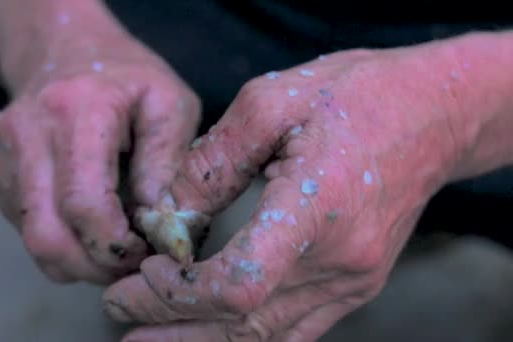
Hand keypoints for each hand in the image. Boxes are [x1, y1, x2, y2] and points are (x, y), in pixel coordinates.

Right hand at [0, 35, 200, 283]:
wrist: (68, 51)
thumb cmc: (129, 78)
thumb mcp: (170, 104)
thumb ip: (168, 162)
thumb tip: (159, 223)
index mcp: (76, 112)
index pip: (84, 203)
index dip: (116, 245)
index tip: (146, 250)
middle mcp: (29, 136)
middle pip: (48, 235)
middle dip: (96, 267)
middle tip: (132, 263)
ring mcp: (7, 159)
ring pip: (34, 242)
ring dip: (80, 263)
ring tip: (117, 249)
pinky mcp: (1, 178)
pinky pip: (29, 232)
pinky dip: (64, 246)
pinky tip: (93, 229)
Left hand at [103, 44, 467, 339]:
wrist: (432, 113)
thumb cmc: (356, 96)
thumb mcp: (272, 103)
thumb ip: (212, 164)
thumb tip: (166, 215)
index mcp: (319, 208)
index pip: (242, 285)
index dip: (179, 293)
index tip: (144, 272)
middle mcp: (342, 261)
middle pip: (244, 323)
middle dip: (171, 325)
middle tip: (119, 313)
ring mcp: (353, 280)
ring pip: (267, 337)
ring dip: (201, 341)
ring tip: (146, 336)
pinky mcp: (355, 283)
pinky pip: (293, 328)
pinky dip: (242, 334)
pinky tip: (206, 330)